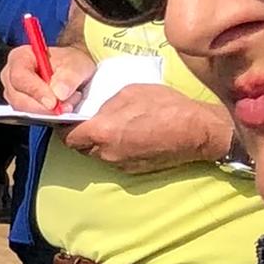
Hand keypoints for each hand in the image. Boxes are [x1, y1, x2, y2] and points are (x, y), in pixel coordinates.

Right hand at [0, 41, 74, 114]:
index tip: (53, 102)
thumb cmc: (70, 62)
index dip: (35, 90)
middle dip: (43, 106)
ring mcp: (14, 91)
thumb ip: (70, 75)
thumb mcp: (76, 62)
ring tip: (68, 102)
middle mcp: (11, 74)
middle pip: (17, 97)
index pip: (20, 76)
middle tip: (65, 106)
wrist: (72, 70)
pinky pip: (30, 114)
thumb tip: (59, 93)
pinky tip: (61, 106)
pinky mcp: (21, 104)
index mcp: (20, 57)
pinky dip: (47, 114)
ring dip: (47, 111)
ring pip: (23, 108)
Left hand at [63, 83, 231, 171]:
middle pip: (80, 148)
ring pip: (97, 155)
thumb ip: (105, 105)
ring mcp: (121, 164)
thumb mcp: (130, 92)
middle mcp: (107, 153)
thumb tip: (94, 112)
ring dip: (97, 143)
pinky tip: (127, 136)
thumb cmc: (167, 106)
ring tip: (109, 127)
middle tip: (89, 121)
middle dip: (80, 135)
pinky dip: (114, 150)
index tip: (68, 117)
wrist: (199, 131)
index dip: (64, 127)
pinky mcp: (134, 170)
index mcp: (102, 132)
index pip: (67, 136)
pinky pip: (114, 160)